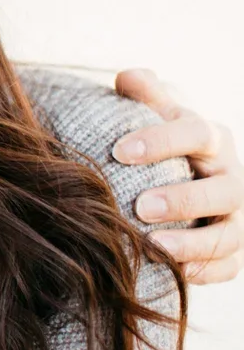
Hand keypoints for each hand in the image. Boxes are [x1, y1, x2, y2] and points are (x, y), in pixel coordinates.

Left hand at [112, 69, 241, 283]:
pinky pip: (230, 266)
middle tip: (139, 206)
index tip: (119, 151)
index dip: (161, 140)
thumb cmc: (161, 141)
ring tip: (153, 245)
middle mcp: (233, 177)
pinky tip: (176, 273)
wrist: (186, 174)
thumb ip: (142, 92)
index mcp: (211, 138)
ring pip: (229, 235)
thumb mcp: (154, 112)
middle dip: (184, 200)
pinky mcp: (235, 250)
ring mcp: (239, 216)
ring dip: (194, 243)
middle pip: (222, 190)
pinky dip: (206, 271)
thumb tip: (129, 76)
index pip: (196, 133)